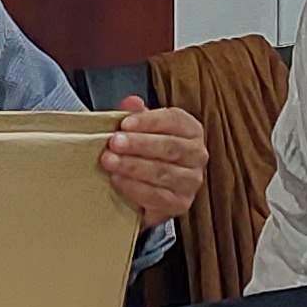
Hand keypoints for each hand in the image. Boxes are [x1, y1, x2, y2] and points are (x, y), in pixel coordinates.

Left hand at [98, 98, 209, 223]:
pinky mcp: (180, 204)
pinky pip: (157, 196)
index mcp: (191, 131)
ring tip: (110, 161)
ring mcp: (191, 182)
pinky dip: (134, 187)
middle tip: (114, 143)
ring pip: (163, 172)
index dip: (149, 121)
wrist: (148, 191)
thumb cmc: (147, 154)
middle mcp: (197, 155)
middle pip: (170, 147)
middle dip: (139, 144)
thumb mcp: (142, 131)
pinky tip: (117, 180)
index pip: (175, 120)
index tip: (125, 123)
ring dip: (133, 166)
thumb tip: (131, 102)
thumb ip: (137, 115)